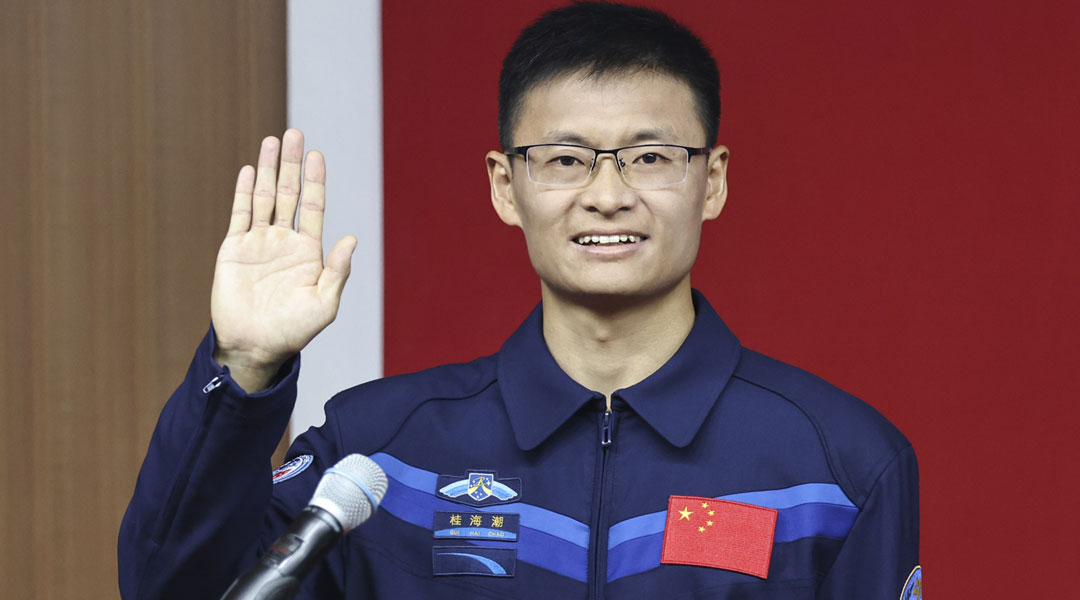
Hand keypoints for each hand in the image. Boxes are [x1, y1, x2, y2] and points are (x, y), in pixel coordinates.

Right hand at [210, 129, 356, 392]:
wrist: (254, 347)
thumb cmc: (293, 331)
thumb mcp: (324, 304)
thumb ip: (337, 271)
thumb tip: (352, 238)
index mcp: (308, 251)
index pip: (313, 206)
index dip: (315, 181)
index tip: (317, 155)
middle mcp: (284, 241)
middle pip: (288, 193)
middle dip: (292, 165)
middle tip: (295, 134)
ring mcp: (258, 243)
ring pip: (264, 198)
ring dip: (267, 169)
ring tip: (273, 141)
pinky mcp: (234, 250)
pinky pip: (239, 215)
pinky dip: (243, 192)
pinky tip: (248, 170)